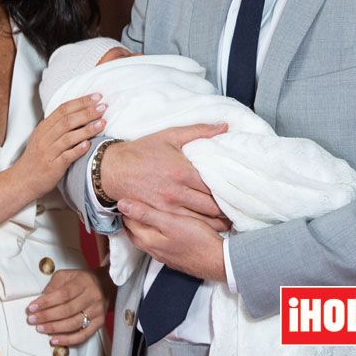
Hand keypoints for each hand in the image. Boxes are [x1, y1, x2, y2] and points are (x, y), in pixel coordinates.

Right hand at [17, 95, 105, 199]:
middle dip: (87, 112)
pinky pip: (66, 157)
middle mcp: (45, 138)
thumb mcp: (43, 137)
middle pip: (67, 120)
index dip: (81, 101)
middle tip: (103, 107)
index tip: (97, 97)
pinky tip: (89, 145)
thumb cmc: (37, 158)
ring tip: (102, 123)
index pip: (63, 109)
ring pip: (68, 137)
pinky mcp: (53, 167)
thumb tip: (82, 112)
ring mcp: (48, 152)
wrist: (23, 180)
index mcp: (44, 127)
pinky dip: (78, 150)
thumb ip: (58, 125)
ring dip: (87, 129)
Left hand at [26, 268, 110, 346]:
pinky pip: (83, 335)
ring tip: (40, 329)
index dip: (46, 302)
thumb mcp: (67, 275)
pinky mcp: (99, 322)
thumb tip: (41, 300)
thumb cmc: (81, 280)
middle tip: (32, 320)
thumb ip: (53, 285)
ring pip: (74, 324)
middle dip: (47, 316)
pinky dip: (68, 340)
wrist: (105, 284)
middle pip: (67, 310)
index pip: (63, 294)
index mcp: (83, 282)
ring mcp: (97, 310)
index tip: (32, 307)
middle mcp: (92, 296)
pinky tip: (54, 340)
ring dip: (54, 328)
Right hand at [101, 124, 230, 229]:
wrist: (113, 169)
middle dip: (227, 210)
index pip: (215, 186)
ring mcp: (168, 207)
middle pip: (211, 207)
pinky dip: (200, 228)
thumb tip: (224, 126)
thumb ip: (199, 131)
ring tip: (230, 222)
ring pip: (201, 221)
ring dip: (217, 222)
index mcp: (183, 172)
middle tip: (240, 210)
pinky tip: (209, 228)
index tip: (241, 192)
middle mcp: (177, 192)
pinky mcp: (159, 216)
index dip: (230, 191)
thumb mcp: (170, 135)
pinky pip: (185, 226)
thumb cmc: (142, 151)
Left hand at [119, 199, 226, 281]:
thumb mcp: (170, 222)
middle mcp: (153, 250)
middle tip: (134, 200)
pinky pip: (158, 243)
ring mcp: (164, 255)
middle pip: (135, 231)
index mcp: (148, 240)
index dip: (126, 207)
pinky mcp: (174, 257)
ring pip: (146, 238)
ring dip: (143, 225)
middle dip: (132, 217)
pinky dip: (155, 232)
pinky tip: (163, 226)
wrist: (219, 261)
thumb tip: (122, 204)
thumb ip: (146, 213)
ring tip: (146, 210)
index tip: (127, 194)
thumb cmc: (196, 239)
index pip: (128, 222)